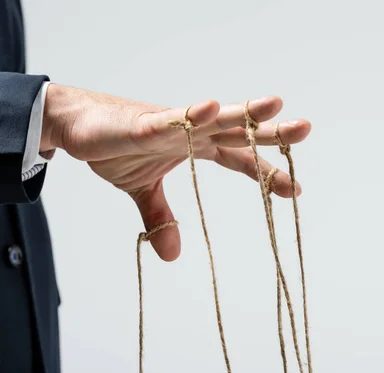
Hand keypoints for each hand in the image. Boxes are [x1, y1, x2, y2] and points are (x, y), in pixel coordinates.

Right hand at [41, 84, 310, 260]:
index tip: (296, 189)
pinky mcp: (141, 124)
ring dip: (241, 113)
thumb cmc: (116, 148)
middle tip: (306, 129)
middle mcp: (189, 132)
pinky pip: (167, 121)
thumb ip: (160, 218)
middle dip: (270, 132)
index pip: (239, 159)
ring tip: (274, 104)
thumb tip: (172, 256)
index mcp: (195, 146)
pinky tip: (210, 107)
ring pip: (211, 119)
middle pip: (236, 132)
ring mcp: (168, 125)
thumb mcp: (142, 191)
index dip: (266, 172)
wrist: (78, 126)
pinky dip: (187, 117)